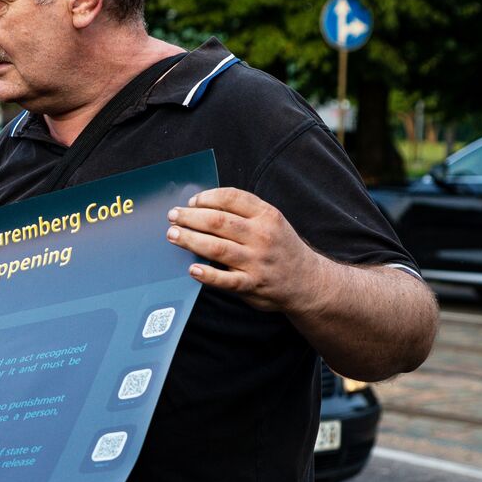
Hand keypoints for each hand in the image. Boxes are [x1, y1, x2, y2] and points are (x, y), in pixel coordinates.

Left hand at [165, 188, 324, 312]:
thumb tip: (203, 205)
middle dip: (190, 217)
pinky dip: (207, 274)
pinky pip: (225, 280)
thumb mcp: (273, 222)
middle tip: (172, 216)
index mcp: (267, 216)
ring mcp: (256, 261)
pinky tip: (192, 269)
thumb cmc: (280, 247)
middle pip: (218, 222)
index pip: (232, 199)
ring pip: (217, 248)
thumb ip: (245, 213)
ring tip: (172, 235)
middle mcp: (262, 236)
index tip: (191, 201)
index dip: (207, 197)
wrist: (308, 281)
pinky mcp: (252, 284)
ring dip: (190, 240)